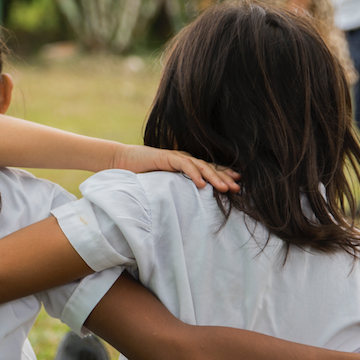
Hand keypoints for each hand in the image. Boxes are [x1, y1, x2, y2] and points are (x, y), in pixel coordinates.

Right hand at [107, 144, 240, 192]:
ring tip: (224, 188)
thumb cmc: (141, 173)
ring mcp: (176, 157)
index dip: (223, 176)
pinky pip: (184, 165)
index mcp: (186, 165)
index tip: (237, 185)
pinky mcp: (166, 158)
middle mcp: (184, 159)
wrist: (122, 161)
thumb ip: (176, 188)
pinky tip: (201, 184)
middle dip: (224, 177)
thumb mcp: (163, 183)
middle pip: (209, 168)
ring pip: (200, 166)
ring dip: (214, 177)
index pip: (209, 170)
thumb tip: (187, 202)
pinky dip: (194, 173)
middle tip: (237, 188)